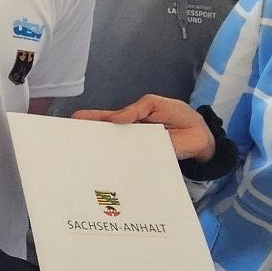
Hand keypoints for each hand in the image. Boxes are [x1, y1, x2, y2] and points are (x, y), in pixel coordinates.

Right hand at [74, 95, 214, 160]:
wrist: (201, 136)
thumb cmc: (179, 116)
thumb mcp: (155, 103)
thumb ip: (136, 109)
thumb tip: (115, 119)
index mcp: (130, 120)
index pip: (107, 119)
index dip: (91, 119)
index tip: (74, 120)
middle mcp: (130, 136)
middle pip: (107, 137)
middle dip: (90, 137)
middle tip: (70, 140)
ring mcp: (138, 150)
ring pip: (116, 151)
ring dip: (101, 153)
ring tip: (82, 155)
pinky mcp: (147, 161)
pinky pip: (132, 162)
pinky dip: (121, 164)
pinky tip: (107, 167)